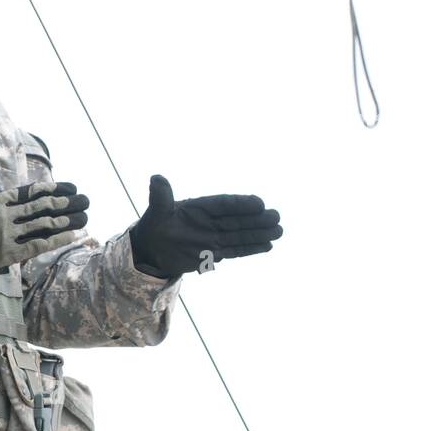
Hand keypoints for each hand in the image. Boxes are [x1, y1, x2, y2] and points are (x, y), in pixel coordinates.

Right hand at [0, 150, 89, 274]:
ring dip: (63, 221)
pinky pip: (37, 245)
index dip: (51, 188)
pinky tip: (69, 236)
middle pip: (40, 206)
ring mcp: (8, 234)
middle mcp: (5, 215)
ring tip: (80, 217)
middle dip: (64, 203)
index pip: (30, 191)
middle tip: (82, 200)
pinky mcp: (10, 253)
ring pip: (41, 224)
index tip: (68, 187)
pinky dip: (55, 240)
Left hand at [128, 175, 282, 277]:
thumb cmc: (155, 225)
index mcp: (200, 207)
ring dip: (259, 234)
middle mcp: (211, 221)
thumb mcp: (157, 211)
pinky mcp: (214, 252)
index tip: (258, 203)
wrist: (152, 248)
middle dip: (257, 219)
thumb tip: (156, 178)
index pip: (224, 204)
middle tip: (276, 216)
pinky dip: (250, 248)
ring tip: (279, 231)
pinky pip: (235, 250)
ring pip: (240, 235)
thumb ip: (161, 197)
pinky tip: (268, 245)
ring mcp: (214, 237)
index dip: (240, 204)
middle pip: (237, 220)